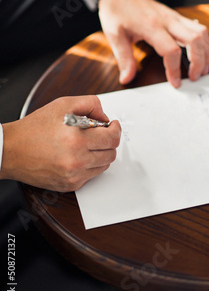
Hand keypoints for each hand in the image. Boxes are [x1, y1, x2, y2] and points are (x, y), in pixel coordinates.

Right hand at [0, 96, 120, 191]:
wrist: (11, 150)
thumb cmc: (34, 128)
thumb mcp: (63, 105)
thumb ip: (90, 104)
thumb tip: (105, 117)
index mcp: (77, 140)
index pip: (112, 139)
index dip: (115, 129)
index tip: (112, 125)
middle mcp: (77, 161)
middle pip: (111, 153)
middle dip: (109, 141)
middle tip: (99, 133)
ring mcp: (73, 176)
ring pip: (103, 166)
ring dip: (100, 153)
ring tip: (87, 144)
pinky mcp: (69, 185)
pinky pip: (91, 176)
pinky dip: (90, 165)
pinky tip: (77, 155)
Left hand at [98, 0, 208, 87]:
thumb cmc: (116, 10)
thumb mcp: (114, 35)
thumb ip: (123, 58)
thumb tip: (126, 78)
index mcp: (151, 26)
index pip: (171, 50)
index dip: (175, 69)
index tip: (175, 83)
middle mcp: (167, 20)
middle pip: (194, 40)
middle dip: (199, 62)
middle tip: (194, 78)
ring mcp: (174, 17)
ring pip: (201, 33)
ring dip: (205, 52)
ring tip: (202, 69)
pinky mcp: (177, 17)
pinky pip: (198, 28)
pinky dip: (204, 42)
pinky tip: (200, 54)